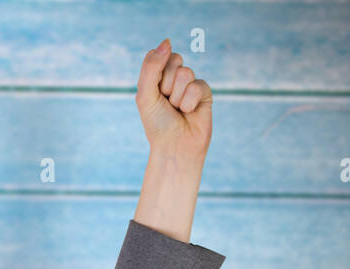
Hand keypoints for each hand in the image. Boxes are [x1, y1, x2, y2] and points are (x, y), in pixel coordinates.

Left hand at [136, 38, 212, 160]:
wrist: (175, 146)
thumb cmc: (157, 124)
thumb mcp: (146, 95)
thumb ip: (152, 67)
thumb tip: (167, 41)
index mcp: (155, 78)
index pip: (158, 55)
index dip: (156, 73)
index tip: (153, 92)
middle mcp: (172, 79)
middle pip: (174, 60)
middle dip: (166, 85)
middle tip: (166, 103)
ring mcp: (189, 84)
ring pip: (186, 73)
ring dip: (177, 96)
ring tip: (177, 110)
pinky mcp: (204, 92)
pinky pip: (198, 85)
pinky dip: (189, 102)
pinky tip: (189, 113)